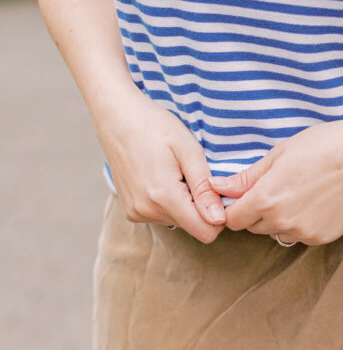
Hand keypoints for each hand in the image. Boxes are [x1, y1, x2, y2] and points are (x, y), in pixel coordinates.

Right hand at [95, 90, 226, 242]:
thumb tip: (219, 220)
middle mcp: (147, 211)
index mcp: (164, 197)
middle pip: (192, 226)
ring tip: (174, 172)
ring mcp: (136, 212)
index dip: (218, 215)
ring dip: (184, 202)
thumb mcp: (189, 151)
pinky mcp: (131, 211)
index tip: (216, 191)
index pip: (205, 232)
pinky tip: (161, 177)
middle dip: (200, 206)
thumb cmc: (155, 127)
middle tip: (191, 174)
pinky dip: (169, 202)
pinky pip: (162, 216)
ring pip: (178, 221)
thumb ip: (205, 188)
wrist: (117, 117)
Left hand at [210, 112, 342, 245]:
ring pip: (276, 233)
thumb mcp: (279, 155)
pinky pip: (299, 235)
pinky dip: (300, 223)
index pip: (232, 219)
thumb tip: (217, 187)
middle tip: (273, 187)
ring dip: (277, 219)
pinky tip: (313, 202)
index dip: (233, 207)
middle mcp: (283, 222)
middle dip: (255, 211)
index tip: (240, 196)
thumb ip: (246, 178)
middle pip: (253, 227)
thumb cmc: (323, 146)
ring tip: (296, 193)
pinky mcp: (322, 237)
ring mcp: (305, 232)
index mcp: (266, 199)